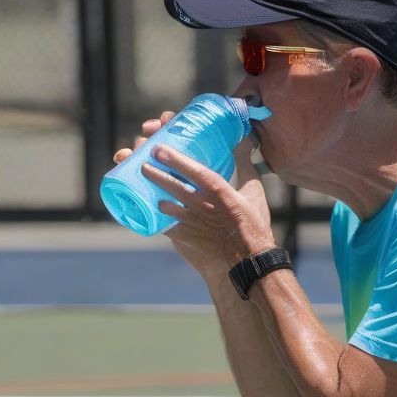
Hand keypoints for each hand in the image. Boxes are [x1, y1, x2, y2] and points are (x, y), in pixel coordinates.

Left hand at [112, 113, 275, 278]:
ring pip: (166, 205)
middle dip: (155, 173)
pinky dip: (157, 217)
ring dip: (153, 194)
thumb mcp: (253, 189)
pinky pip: (166, 226)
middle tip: (142, 164)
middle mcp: (203, 204)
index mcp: (219, 191)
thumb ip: (244, 163)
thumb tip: (243, 141)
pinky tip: (151, 210)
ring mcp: (193, 222)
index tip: (158, 148)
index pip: (193, 170)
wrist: (251, 256)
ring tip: (142, 186)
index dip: (174, 158)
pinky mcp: (188, 237)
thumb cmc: (254, 221)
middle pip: (173, 185)